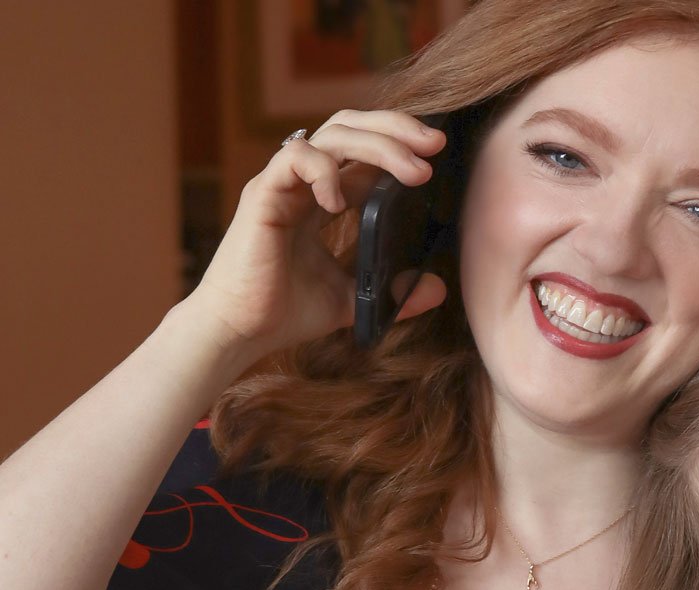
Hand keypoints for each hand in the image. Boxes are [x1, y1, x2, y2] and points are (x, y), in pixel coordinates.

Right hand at [185, 109, 449, 362]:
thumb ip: (394, 291)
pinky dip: (324, 171)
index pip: (363, 149)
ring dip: (379, 145)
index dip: (400, 144)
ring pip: (331, 135)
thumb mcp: (354, 298)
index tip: (438, 156)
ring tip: (414, 172)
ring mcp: (282, 184)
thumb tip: (438, 288)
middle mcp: (302, 181)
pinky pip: (295, 159)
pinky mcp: (262, 196)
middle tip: (436, 143)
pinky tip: (341, 203)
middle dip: (396, 127)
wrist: (239, 333)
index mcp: (322, 196)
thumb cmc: (285, 312)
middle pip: (350, 127)